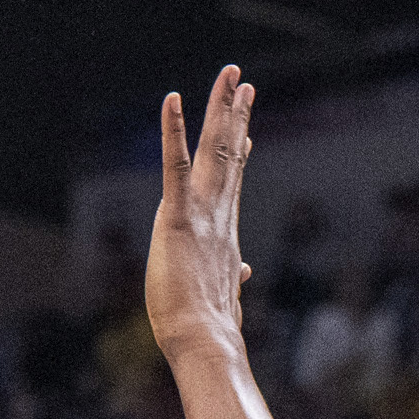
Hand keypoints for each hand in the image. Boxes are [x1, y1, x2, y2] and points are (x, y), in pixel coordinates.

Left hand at [146, 66, 254, 364]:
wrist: (205, 342)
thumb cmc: (208, 329)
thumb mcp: (222, 296)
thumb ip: (233, 279)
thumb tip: (245, 276)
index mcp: (224, 233)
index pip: (232, 183)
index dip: (239, 152)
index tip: (245, 129)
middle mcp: (219, 215)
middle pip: (229, 155)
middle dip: (235, 115)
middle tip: (243, 82)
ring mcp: (201, 213)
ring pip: (213, 150)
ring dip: (220, 109)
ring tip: (230, 76)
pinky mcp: (178, 217)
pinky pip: (175, 166)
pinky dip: (173, 131)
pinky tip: (173, 98)